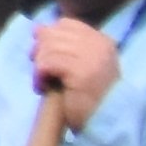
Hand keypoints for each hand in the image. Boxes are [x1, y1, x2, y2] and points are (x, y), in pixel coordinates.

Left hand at [28, 15, 120, 145]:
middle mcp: (99, 44)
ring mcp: (91, 57)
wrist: (108, 121)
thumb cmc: (93, 96)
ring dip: (38, 67)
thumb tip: (37, 28)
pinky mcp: (80, 72)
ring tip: (43, 82)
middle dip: (40, 51)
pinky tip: (42, 88)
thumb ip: (65, 45)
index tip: (47, 56)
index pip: (66, 24)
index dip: (51, 37)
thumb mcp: (83, 65)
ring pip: (47, 48)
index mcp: (102, 40)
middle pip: (53, 33)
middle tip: (42, 71)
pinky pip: (46, 63)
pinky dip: (38, 76)